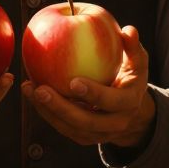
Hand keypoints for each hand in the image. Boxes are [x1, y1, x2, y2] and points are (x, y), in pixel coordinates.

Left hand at [20, 25, 154, 147]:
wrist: (131, 110)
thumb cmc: (130, 77)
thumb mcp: (138, 61)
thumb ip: (133, 46)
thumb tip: (129, 30)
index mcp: (129, 103)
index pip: (112, 101)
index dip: (93, 94)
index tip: (73, 81)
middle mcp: (116, 123)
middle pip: (86, 122)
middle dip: (61, 108)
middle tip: (41, 89)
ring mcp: (98, 134)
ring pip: (70, 128)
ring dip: (48, 111)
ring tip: (30, 90)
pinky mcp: (83, 137)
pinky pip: (62, 127)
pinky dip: (46, 112)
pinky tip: (31, 93)